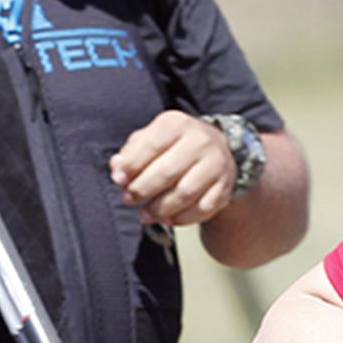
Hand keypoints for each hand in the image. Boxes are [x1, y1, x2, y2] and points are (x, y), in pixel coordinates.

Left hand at [109, 110, 235, 224]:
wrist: (217, 149)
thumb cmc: (174, 145)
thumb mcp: (153, 138)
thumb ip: (132, 152)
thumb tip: (117, 169)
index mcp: (178, 124)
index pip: (151, 145)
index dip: (132, 165)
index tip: (118, 180)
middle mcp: (201, 141)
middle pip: (167, 172)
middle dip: (142, 190)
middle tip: (128, 199)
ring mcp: (216, 164)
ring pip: (184, 193)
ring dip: (160, 209)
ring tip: (145, 214)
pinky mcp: (225, 186)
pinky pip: (202, 208)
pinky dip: (182, 218)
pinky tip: (168, 219)